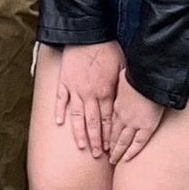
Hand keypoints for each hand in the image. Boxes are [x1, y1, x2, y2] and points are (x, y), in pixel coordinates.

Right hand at [55, 42, 123, 158]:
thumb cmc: (108, 48)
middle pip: (93, 123)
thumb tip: (129, 99)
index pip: (107, 120)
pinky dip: (59, 112)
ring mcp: (75, 89)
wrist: (88, 35)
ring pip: (77, 116)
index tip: (110, 147)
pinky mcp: (64, 82)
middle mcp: (90, 95)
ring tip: (81, 146)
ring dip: (79, 133)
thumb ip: (123, 86)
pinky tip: (59, 123)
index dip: (109, 135)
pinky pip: (61, 100)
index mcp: (105, 92)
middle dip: (95, 140)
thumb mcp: (122, 67)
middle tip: (97, 155)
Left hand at [106, 79, 164, 163]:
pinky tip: (127, 159)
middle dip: (108, 145)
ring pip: (122, 141)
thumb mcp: (124, 76)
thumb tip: (121, 75)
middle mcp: (122, 116)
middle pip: (113, 134)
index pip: (109, 123)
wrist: (148, 77)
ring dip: (117, 152)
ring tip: (113, 161)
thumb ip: (122, 82)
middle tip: (104, 155)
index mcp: (117, 104)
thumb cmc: (138, 73)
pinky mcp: (146, 126)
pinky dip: (132, 151)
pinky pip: (138, 142)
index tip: (102, 140)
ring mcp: (133, 122)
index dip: (105, 132)